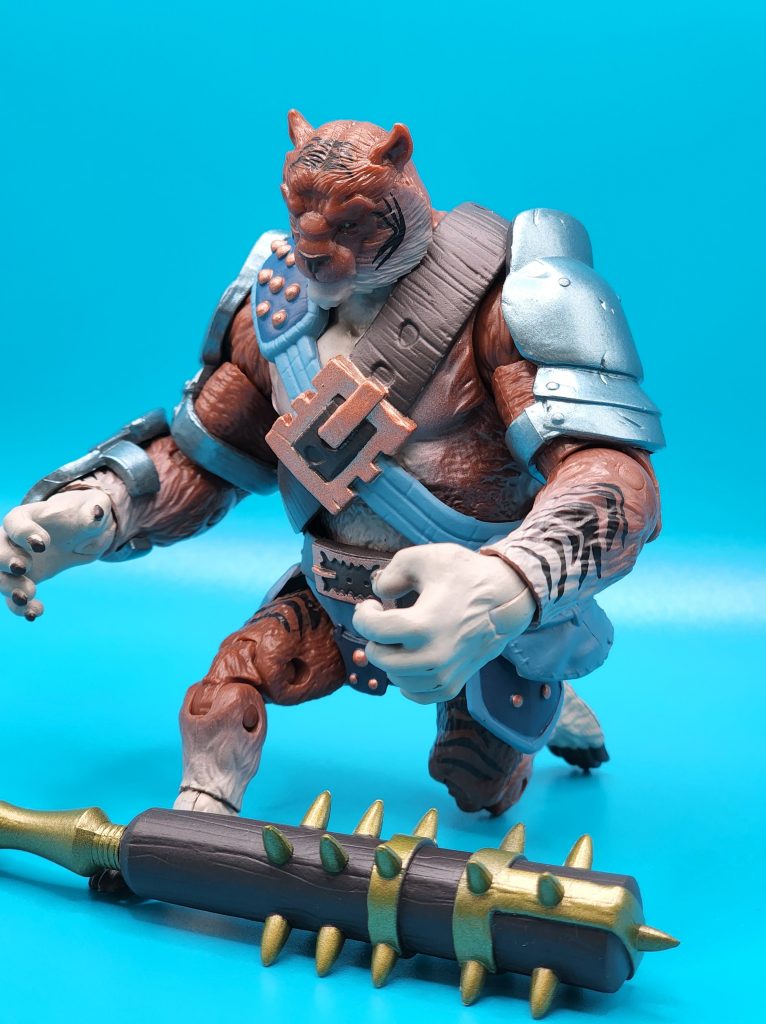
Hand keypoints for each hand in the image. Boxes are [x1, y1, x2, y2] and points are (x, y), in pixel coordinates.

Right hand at [0, 489, 115, 618]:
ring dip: (9, 587)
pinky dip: (20, 608)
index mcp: (29, 518)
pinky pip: (13, 598)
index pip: (15, 522)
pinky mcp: (23, 582)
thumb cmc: (83, 515)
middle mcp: (14, 540)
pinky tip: (35, 613)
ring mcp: (16, 563)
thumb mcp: (92, 510)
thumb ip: (93, 512)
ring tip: (28, 596)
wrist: (82, 532)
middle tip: (23, 567)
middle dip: (5, 559)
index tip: (42, 544)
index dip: (24, 533)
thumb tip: (97, 514)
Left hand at [352, 543, 535, 704]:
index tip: (371, 605)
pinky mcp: (454, 684)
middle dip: (375, 637)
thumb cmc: (465, 574)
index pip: (372, 630)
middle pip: (380, 657)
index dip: (363, 615)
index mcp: (422, 625)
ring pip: (395, 677)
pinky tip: (409, 661)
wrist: (507, 597)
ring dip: (390, 658)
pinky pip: (417, 694)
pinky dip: (406, 681)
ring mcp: (444, 674)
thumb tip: (378, 593)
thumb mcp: (424, 558)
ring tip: (400, 637)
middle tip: (384, 621)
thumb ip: (391, 573)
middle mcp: (433, 656)